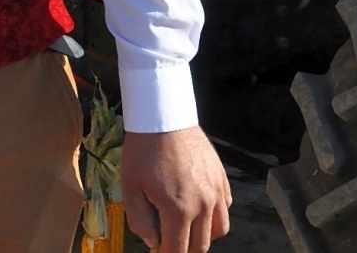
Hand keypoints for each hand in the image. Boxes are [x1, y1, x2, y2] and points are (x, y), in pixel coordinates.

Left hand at [119, 126, 230, 251]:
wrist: (163, 117)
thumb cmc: (143, 151)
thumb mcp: (130, 187)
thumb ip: (140, 221)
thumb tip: (154, 242)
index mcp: (179, 209)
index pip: (177, 250)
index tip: (157, 252)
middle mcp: (204, 204)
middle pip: (200, 245)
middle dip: (183, 249)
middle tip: (167, 240)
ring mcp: (217, 191)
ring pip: (219, 230)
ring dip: (202, 236)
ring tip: (185, 227)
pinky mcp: (223, 178)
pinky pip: (225, 208)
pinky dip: (214, 215)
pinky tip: (198, 207)